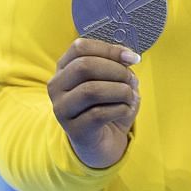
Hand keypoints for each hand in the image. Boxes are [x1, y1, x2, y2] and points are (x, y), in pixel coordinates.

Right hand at [48, 38, 140, 169]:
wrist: (103, 143)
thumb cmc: (108, 106)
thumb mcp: (113, 81)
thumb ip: (117, 65)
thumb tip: (130, 57)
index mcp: (65, 69)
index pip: (80, 47)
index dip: (109, 49)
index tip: (133, 58)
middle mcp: (57, 87)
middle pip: (84, 66)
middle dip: (116, 71)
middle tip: (132, 81)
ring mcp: (62, 109)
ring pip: (91, 90)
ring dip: (120, 91)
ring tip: (130, 96)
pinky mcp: (74, 130)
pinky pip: (99, 113)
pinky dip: (121, 109)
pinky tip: (126, 110)